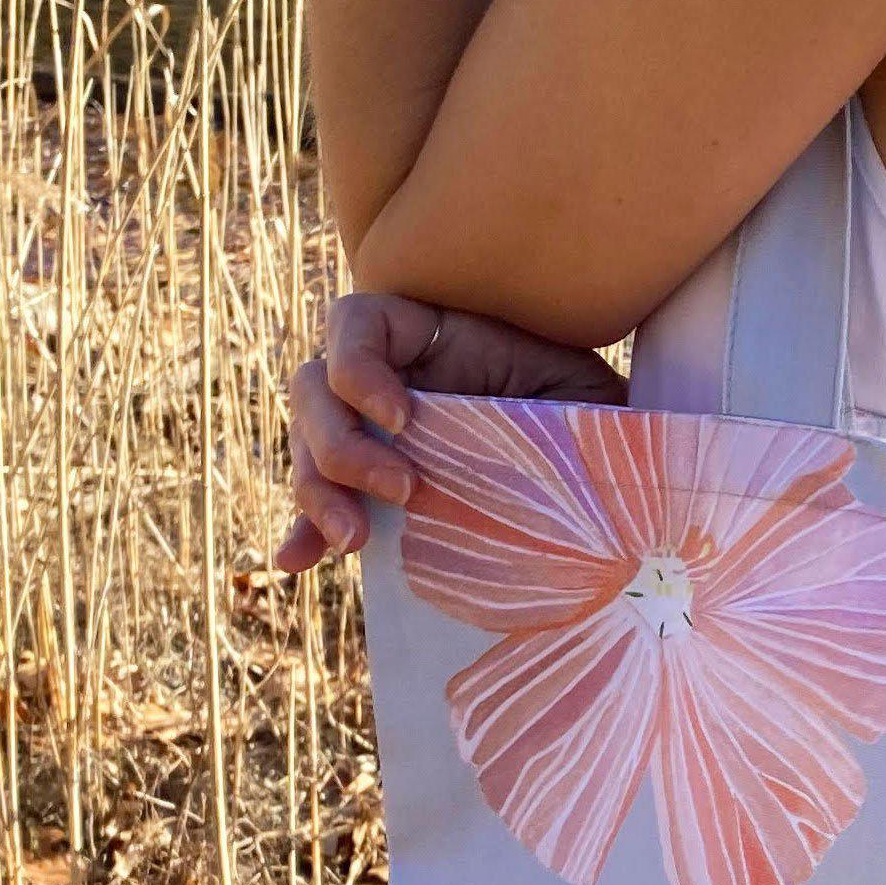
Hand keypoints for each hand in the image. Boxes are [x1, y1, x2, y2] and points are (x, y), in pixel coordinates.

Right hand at [277, 291, 623, 573]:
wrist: (589, 467)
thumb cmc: (586, 410)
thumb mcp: (580, 391)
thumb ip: (556, 393)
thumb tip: (572, 429)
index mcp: (425, 336)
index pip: (355, 324)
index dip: (357, 365)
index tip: (403, 417)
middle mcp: (384, 378)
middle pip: (313, 392)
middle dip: (342, 444)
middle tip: (401, 489)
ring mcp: (368, 433)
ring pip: (308, 449)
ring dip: (320, 494)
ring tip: (355, 539)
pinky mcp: (367, 487)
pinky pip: (321, 505)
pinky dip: (305, 533)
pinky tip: (296, 560)